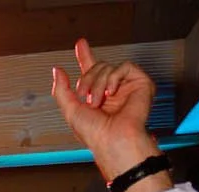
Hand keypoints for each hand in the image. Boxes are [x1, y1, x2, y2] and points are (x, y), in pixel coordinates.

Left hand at [51, 40, 161, 191]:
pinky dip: (114, 78)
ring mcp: (126, 86)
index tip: (80, 44)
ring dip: (97, 83)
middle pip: (96, 66)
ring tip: (99, 100)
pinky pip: (125, 66)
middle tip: (86, 96)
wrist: (114, 140)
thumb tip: (57, 71)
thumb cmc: (94, 133)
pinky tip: (112, 92)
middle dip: (86, 79)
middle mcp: (111, 90)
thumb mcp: (70, 110)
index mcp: (95, 96)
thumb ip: (61, 90)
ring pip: (108, 66)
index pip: (90, 71)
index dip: (85, 56)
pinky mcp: (140, 83)